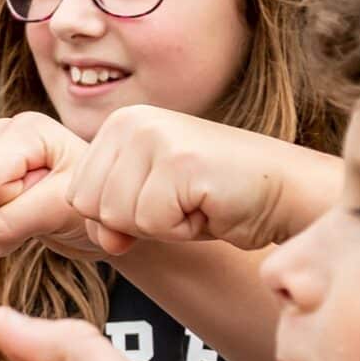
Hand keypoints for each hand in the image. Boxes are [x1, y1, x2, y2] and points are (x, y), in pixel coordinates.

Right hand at [0, 114, 118, 260]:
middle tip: (41, 204)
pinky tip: (25, 212)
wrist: (101, 221)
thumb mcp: (59, 210)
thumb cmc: (91, 206)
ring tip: (37, 208)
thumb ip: (15, 221)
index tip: (46, 196)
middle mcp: (4, 135)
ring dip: (0, 219)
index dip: (10, 201)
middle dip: (2, 211)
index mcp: (24, 130)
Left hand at [51, 107, 335, 255]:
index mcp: (118, 124)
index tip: (162, 198)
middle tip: (180, 202)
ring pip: (118, 217)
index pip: (77, 195)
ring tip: (194, 202)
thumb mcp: (146, 204)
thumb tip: (103, 239)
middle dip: (135, 222)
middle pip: (90, 206)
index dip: (118, 216)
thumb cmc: (214, 199)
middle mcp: (131, 121)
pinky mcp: (180, 161)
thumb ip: (109, 217)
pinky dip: (182, 230)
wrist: (282, 190)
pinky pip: (151, 223)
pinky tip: (208, 205)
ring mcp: (155, 137)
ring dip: (160, 226)